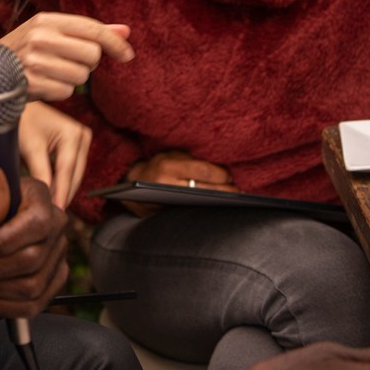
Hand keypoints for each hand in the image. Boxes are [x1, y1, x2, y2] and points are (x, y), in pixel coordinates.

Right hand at [0, 12, 133, 101]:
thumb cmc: (26, 53)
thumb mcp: (52, 35)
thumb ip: (89, 33)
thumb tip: (126, 31)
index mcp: (46, 20)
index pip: (92, 29)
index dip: (115, 43)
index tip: (128, 56)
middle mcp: (39, 37)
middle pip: (92, 55)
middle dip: (88, 64)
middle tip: (71, 64)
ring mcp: (33, 61)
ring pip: (81, 76)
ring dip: (73, 80)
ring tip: (53, 75)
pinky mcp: (30, 83)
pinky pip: (66, 92)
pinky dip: (60, 92)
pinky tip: (44, 86)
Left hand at [18, 101, 89, 207]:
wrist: (19, 107)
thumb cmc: (22, 120)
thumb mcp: (30, 148)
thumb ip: (40, 172)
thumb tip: (47, 195)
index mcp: (73, 134)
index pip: (67, 171)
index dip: (61, 193)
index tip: (56, 211)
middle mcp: (82, 136)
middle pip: (74, 174)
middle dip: (63, 193)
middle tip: (53, 215)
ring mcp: (81, 140)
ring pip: (73, 174)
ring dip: (62, 189)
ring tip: (51, 207)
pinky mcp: (75, 145)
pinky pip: (69, 169)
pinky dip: (60, 180)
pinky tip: (52, 193)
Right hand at [121, 150, 236, 216]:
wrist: (131, 185)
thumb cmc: (158, 166)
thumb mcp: (171, 155)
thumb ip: (191, 159)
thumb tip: (221, 166)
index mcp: (169, 166)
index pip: (202, 170)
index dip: (220, 174)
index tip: (231, 176)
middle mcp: (166, 184)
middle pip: (204, 190)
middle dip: (225, 192)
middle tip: (239, 192)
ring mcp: (165, 202)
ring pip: (199, 204)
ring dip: (218, 203)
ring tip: (233, 201)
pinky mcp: (167, 214)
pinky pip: (191, 213)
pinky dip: (206, 210)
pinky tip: (218, 208)